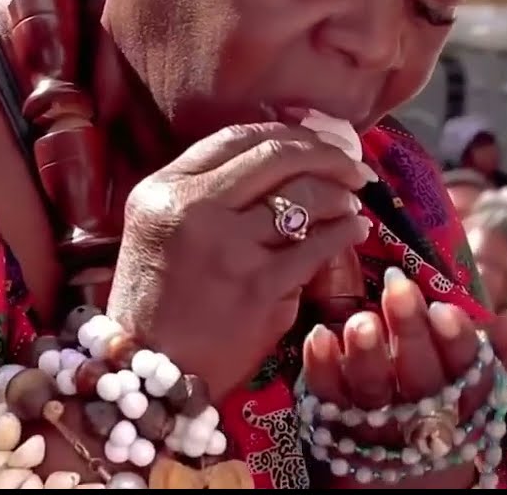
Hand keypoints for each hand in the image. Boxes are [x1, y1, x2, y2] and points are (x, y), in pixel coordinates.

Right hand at [108, 122, 375, 398]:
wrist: (152, 373)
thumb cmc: (156, 302)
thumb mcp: (157, 229)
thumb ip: (203, 192)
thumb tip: (278, 158)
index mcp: (163, 190)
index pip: (235, 137)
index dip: (285, 133)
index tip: (314, 140)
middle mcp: (192, 209)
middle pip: (275, 156)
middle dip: (324, 153)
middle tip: (351, 164)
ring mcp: (229, 247)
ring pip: (304, 197)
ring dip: (339, 192)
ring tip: (351, 199)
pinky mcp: (260, 286)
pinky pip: (318, 244)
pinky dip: (344, 231)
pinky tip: (353, 230)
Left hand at [302, 268, 506, 488]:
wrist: (404, 486)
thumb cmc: (442, 420)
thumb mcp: (474, 394)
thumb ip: (497, 353)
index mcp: (463, 406)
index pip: (467, 373)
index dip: (458, 343)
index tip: (445, 309)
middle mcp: (423, 420)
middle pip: (420, 379)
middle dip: (410, 334)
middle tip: (398, 290)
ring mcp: (378, 430)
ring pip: (375, 395)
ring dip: (367, 356)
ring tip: (360, 320)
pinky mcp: (335, 431)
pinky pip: (328, 403)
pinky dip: (322, 371)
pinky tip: (318, 336)